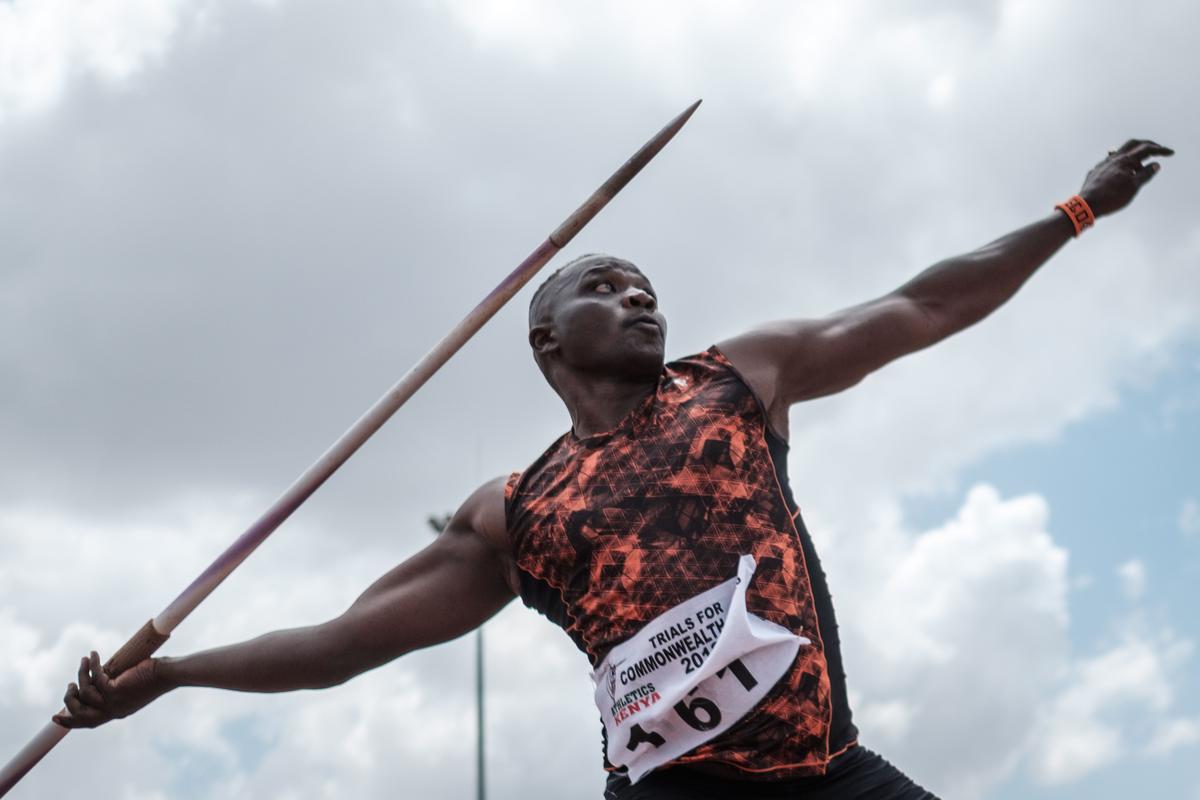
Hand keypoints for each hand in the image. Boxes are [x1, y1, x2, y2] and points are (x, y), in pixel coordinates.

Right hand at [52, 651, 170, 728]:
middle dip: (69, 700)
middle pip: (80, 714)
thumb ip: (116, 687)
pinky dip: (92, 665)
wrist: (169, 675)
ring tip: (84, 660)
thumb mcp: (133, 686)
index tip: (55, 717)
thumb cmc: (156, 676)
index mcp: (117, 712)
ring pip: (84, 693)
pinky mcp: (116, 690)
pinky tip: (94, 655)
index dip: (71, 721)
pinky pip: (95, 678)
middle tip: (70, 684)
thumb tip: (100, 676)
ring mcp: (114, 702)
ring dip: (81, 674)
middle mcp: (114, 711)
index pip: (89, 723)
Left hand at [1079, 139, 1173, 217]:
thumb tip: (1156, 164)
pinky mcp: (1095, 171)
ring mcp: (1102, 164)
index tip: (1170, 153)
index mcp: (1125, 160)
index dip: (1160, 150)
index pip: (1146, 149)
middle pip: (1133, 144)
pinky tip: (1121, 171)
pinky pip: (1110, 162)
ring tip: (1139, 167)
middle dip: (1147, 145)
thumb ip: (1145, 174)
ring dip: (1133, 156)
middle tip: (1156, 150)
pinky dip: (1121, 163)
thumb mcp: (1133, 187)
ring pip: (1120, 152)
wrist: (1086, 206)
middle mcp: (1113, 159)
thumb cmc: (1111, 197)